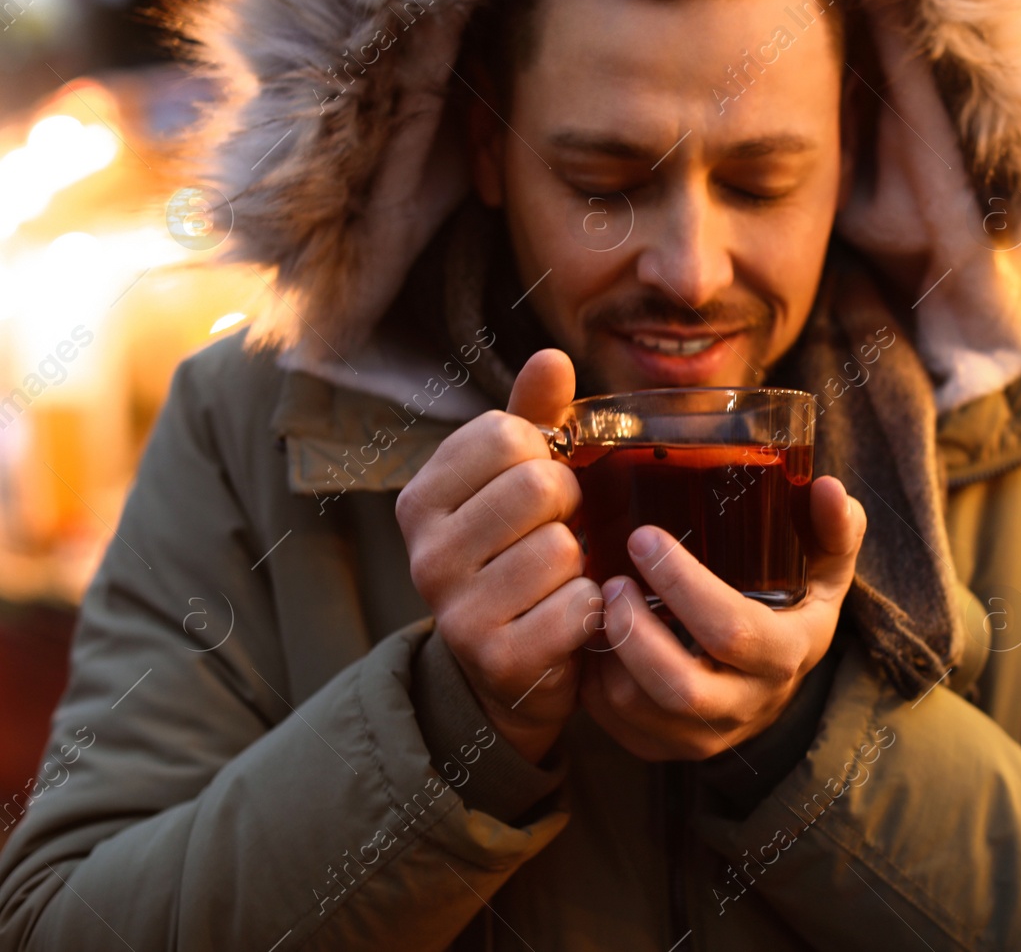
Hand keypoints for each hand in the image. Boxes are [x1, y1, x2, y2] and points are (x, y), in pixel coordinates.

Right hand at [395, 348, 599, 766]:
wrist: (508, 671)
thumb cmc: (516, 556)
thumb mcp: (517, 481)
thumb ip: (535, 417)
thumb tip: (553, 356)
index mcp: (422, 498)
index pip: (505, 433)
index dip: (544, 455)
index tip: (536, 487)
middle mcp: (424, 553)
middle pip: (537, 485)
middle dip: (570, 507)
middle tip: (556, 535)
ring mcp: (455, 611)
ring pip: (562, 548)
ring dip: (580, 564)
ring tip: (558, 582)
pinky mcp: (497, 659)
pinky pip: (579, 605)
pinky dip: (591, 610)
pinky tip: (569, 621)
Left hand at [580, 476, 865, 760]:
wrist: (778, 684)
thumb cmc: (795, 608)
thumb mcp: (827, 568)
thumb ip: (836, 526)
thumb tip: (826, 486)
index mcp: (787, 654)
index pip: (732, 630)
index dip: (682, 584)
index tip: (644, 538)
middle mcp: (747, 705)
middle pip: (680, 686)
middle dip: (634, 629)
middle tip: (611, 580)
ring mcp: (705, 735)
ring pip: (636, 707)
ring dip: (606, 652)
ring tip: (599, 602)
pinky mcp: (665, 748)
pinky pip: (614, 722)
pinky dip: (593, 678)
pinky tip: (596, 636)